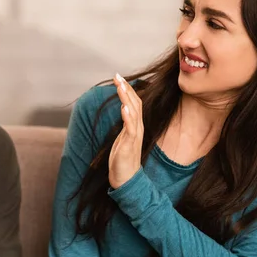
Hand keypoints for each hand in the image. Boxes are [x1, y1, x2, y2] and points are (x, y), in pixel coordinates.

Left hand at [108, 73, 143, 188]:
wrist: (126, 180)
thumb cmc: (123, 159)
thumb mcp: (123, 137)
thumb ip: (125, 124)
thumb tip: (123, 110)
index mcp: (135, 126)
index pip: (134, 103)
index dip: (127, 90)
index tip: (119, 78)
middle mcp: (137, 128)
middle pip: (135, 104)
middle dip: (126, 89)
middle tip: (118, 76)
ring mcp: (134, 136)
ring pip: (133, 112)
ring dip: (126, 98)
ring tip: (121, 86)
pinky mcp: (130, 145)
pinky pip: (130, 128)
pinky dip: (128, 117)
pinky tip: (124, 107)